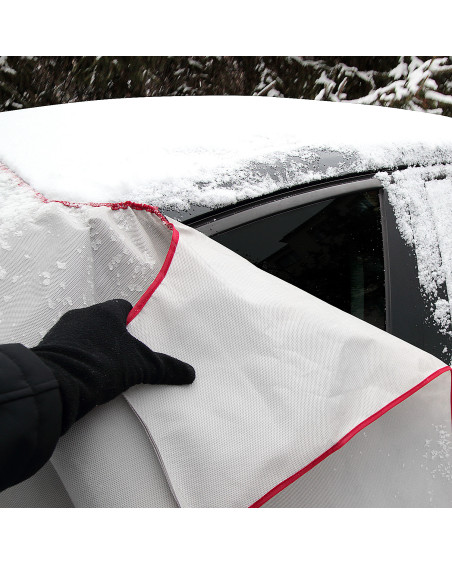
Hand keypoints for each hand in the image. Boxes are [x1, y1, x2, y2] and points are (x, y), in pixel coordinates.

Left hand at [32, 299, 194, 432]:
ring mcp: (62, 331)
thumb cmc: (102, 366)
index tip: (139, 337)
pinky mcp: (49, 348)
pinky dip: (77, 358)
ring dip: (93, 347)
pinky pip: (68, 348)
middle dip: (113, 336)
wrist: (59, 384)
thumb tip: (189, 373)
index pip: (124, 308)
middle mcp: (82, 315)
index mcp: (106, 313)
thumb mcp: (140, 367)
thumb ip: (165, 368)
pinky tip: (86, 375)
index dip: (133, 321)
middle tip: (125, 355)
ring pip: (84, 335)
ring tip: (105, 368)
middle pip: (104, 321)